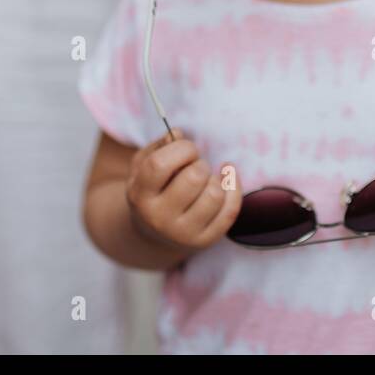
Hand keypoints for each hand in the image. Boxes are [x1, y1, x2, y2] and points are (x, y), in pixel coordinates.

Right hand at [126, 128, 241, 251]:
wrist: (153, 234)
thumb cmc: (152, 190)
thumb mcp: (143, 167)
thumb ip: (158, 146)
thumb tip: (176, 134)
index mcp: (140, 195)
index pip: (159, 165)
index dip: (180, 148)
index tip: (187, 149)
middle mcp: (159, 218)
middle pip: (193, 178)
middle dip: (200, 163)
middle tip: (196, 166)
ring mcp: (182, 233)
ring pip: (214, 194)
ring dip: (215, 178)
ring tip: (206, 178)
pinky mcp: (204, 241)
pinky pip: (230, 211)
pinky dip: (233, 189)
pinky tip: (226, 179)